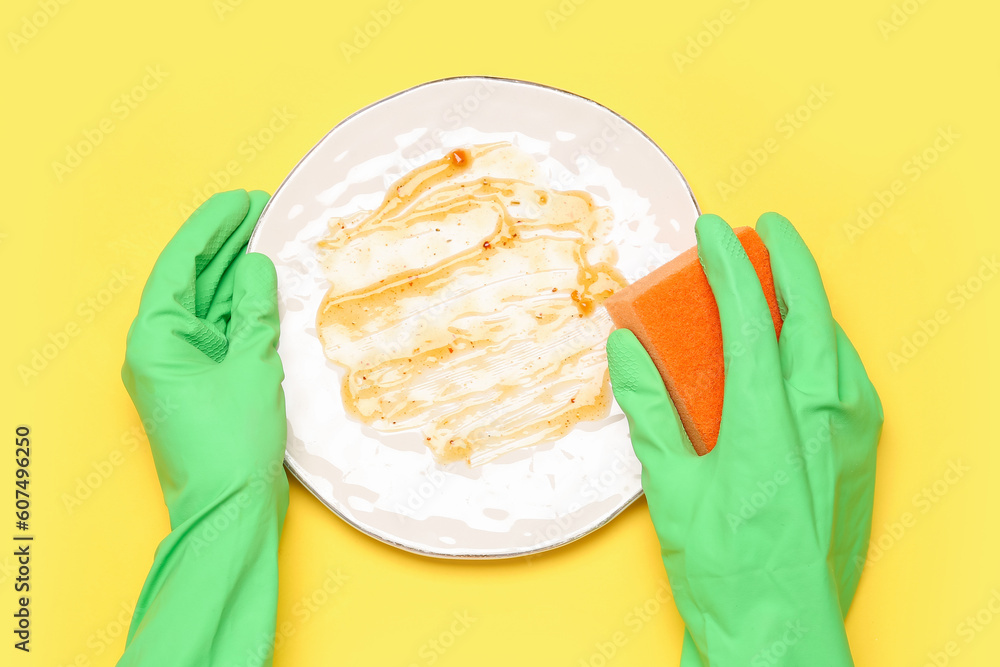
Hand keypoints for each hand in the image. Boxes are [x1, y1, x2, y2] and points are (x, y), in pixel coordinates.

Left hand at [118, 189, 289, 665]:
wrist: (230, 510)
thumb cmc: (231, 445)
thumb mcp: (251, 367)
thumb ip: (255, 311)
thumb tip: (258, 266)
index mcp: (156, 338)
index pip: (181, 264)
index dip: (212, 226)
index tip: (243, 200)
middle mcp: (162, 347)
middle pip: (194, 279)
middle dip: (230, 245)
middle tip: (268, 212)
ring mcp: (184, 364)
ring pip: (212, 304)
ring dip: (241, 274)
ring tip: (275, 240)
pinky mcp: (206, 380)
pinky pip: (225, 331)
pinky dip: (248, 308)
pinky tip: (273, 287)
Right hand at [607, 213, 882, 664]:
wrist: (781, 632)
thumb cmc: (725, 571)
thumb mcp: (670, 488)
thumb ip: (649, 410)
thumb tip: (625, 351)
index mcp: (767, 422)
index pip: (751, 317)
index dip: (729, 265)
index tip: (713, 229)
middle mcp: (820, 420)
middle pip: (812, 314)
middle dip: (790, 261)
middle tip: (765, 229)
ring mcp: (849, 438)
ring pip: (837, 343)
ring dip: (811, 300)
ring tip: (782, 278)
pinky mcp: (860, 456)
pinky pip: (848, 378)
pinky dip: (824, 344)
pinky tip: (805, 347)